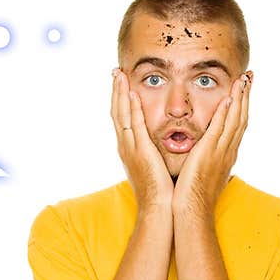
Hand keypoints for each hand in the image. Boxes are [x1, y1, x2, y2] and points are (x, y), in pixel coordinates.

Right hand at [110, 68, 173, 213]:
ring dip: (120, 93)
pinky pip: (133, 125)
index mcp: (130, 149)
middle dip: (116, 91)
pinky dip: (131, 108)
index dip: (121, 100)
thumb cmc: (161, 191)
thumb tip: (163, 144)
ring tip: (119, 75)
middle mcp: (126, 146)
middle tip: (116, 71)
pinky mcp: (139, 151)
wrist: (159, 208)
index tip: (122, 83)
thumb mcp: (155, 166)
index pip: (123, 118)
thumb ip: (156, 152)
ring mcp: (130, 148)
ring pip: (121, 114)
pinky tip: (132, 93)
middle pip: (117, 112)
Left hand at [172, 71, 252, 219]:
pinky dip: (226, 114)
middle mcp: (227, 151)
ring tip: (243, 79)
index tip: (244, 89)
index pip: (237, 125)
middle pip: (241, 117)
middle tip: (250, 76)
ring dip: (240, 98)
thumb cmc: (193, 197)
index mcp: (226, 154)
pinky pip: (220, 130)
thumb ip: (207, 161)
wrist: (192, 211)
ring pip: (235, 120)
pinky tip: (229, 98)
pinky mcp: (209, 154)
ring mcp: (220, 152)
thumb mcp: (204, 173)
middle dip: (246, 96)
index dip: (242, 106)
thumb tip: (207, 157)